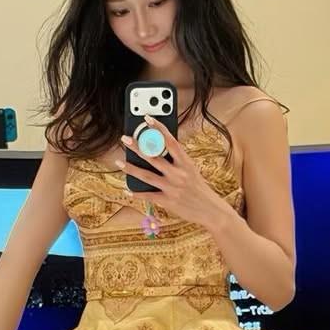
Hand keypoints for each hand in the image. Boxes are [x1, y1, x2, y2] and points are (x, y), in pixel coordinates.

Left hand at [117, 114, 223, 228]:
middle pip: (154, 157)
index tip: (147, 118)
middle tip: (125, 138)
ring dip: (131, 168)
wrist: (210, 210)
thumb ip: (177, 161)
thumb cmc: (199, 188)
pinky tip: (127, 190)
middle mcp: (178, 174)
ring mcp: (172, 188)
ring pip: (146, 176)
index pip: (170, 141)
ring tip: (118, 162)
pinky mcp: (167, 201)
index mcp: (185, 163)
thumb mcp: (191, 170)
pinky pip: (148, 196)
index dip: (158, 128)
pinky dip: (137, 193)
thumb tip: (158, 150)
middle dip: (137, 147)